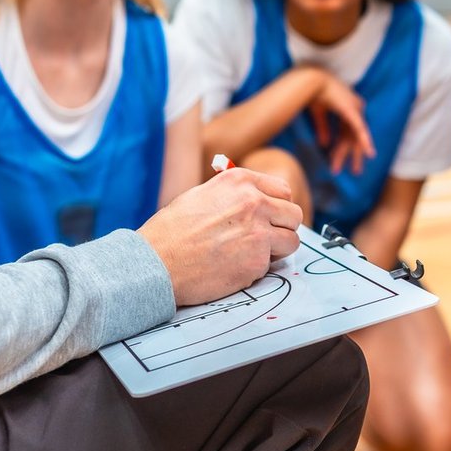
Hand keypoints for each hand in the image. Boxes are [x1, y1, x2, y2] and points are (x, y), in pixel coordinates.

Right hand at [138, 168, 302, 305]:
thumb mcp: (202, 195)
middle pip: (293, 214)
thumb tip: (258, 198)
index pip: (283, 190)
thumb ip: (234, 194)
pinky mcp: (257, 261)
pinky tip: (234, 266)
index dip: (278, 206)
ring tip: (251, 253)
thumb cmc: (172, 231)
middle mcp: (253, 202)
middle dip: (282, 227)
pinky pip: (273, 265)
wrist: (156, 262)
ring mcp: (258, 232)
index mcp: (240, 181)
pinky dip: (258, 268)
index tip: (270, 216)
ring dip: (277, 249)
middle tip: (264, 237)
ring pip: (292, 240)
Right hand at [307, 73, 374, 174]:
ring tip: (355, 170)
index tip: (339, 161)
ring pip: (356, 136)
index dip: (343, 147)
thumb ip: (323, 129)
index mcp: (348, 109)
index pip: (348, 133)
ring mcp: (355, 109)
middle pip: (354, 136)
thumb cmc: (313, 93)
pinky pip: (359, 129)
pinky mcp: (351, 110)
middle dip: (353, 155)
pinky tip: (368, 152)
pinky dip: (364, 140)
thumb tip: (324, 144)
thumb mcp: (319, 114)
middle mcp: (355, 109)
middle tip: (355, 171)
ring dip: (354, 154)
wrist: (310, 80)